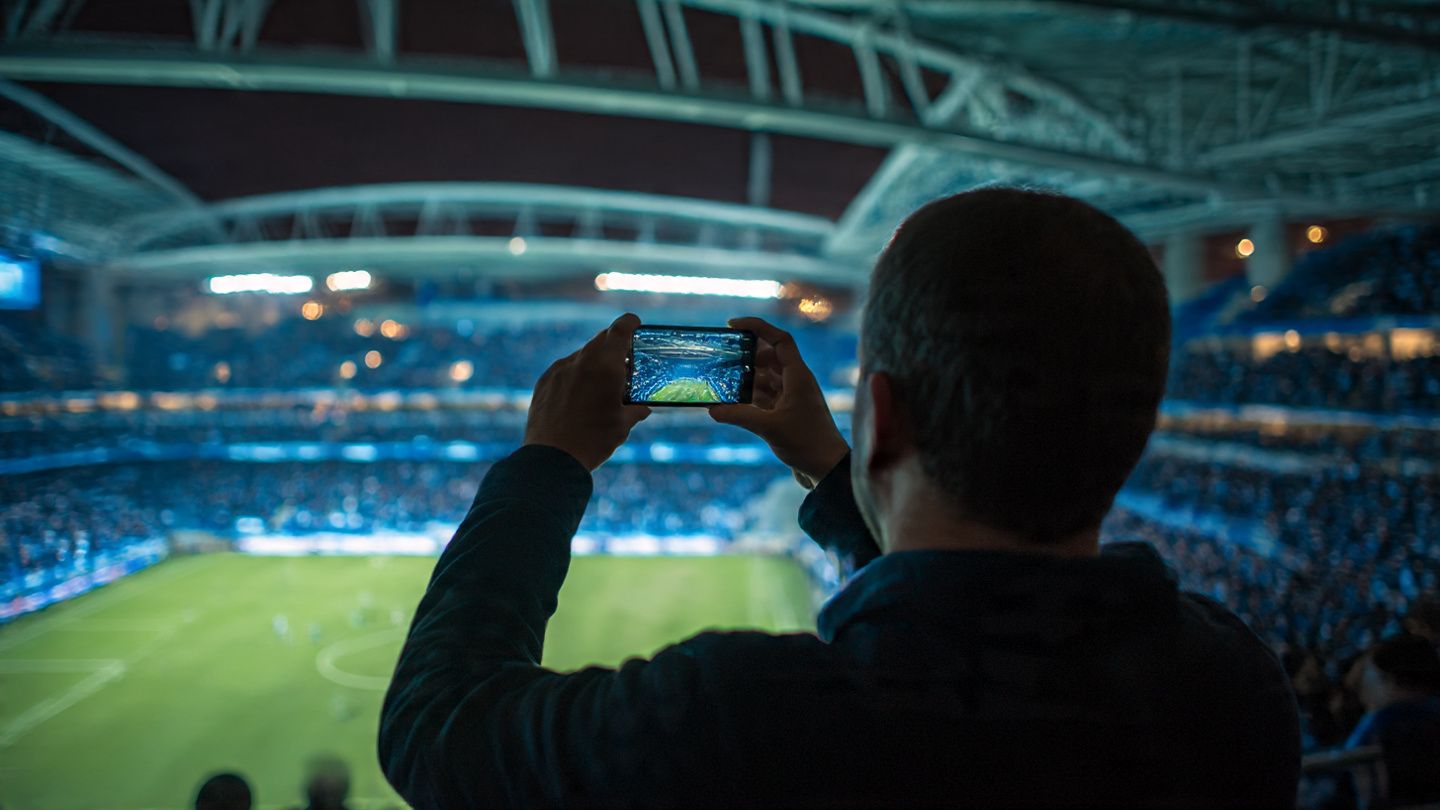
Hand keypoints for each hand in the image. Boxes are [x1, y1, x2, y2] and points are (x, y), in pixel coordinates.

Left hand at [524, 313, 650, 471]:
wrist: (552, 458)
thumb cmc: (593, 441)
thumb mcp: (622, 426)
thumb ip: (635, 410)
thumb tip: (643, 408)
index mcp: (606, 366)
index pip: (620, 329)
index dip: (630, 323)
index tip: (635, 323)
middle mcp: (581, 361)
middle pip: (601, 340)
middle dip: (614, 345)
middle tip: (624, 360)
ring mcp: (559, 370)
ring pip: (582, 355)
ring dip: (594, 362)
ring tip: (600, 384)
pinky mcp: (544, 381)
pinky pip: (564, 369)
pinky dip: (575, 375)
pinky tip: (579, 396)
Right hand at [709, 317, 848, 488]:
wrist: (827, 469)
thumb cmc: (807, 443)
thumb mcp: (769, 428)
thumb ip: (740, 416)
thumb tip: (712, 410)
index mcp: (798, 376)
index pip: (779, 340)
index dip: (758, 327)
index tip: (733, 325)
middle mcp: (796, 382)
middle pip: (769, 356)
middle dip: (745, 355)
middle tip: (721, 356)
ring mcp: (792, 397)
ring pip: (765, 378)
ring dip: (745, 378)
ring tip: (721, 378)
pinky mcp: (787, 412)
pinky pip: (765, 396)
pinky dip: (749, 396)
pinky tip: (731, 402)